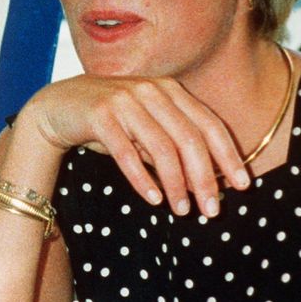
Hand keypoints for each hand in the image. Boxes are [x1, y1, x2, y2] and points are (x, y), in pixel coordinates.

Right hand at [20, 75, 250, 217]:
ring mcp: (124, 101)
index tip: (242, 186)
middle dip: (205, 179)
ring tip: (181, 211)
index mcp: (170, 89)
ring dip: (176, 184)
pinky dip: (143, 179)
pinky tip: (154, 199)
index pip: (209, 125)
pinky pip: (127, 153)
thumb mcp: (146, 128)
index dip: (229, 157)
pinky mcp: (100, 115)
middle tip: (212, 211)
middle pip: (190, 139)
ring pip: (162, 148)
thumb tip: (209, 182)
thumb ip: (174, 145)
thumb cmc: (109, 121)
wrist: (57, 106)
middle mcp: (151, 90)